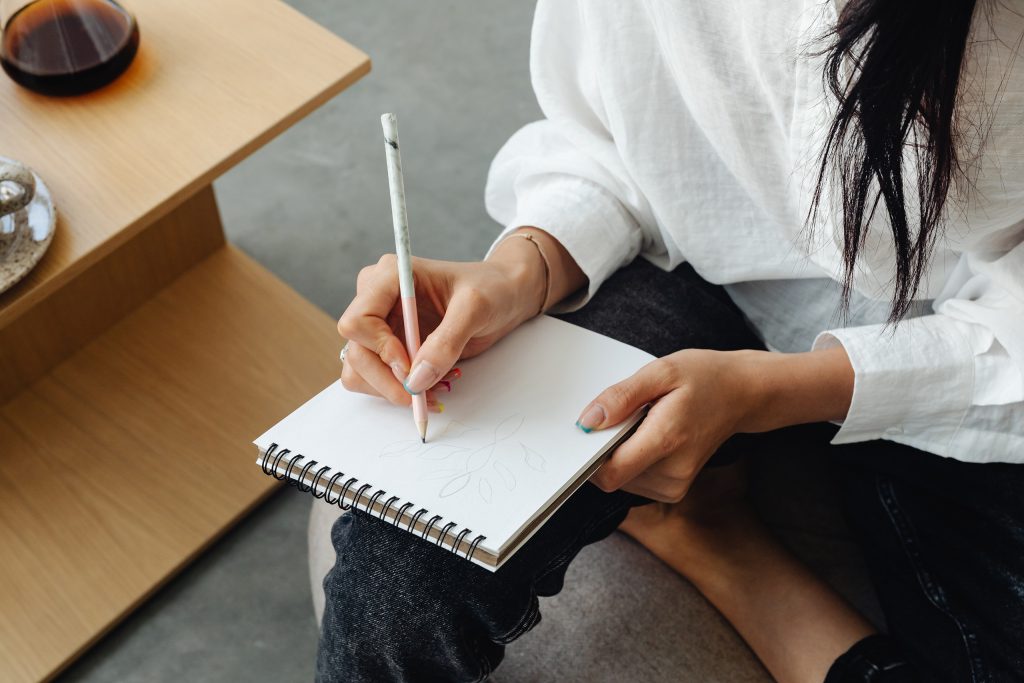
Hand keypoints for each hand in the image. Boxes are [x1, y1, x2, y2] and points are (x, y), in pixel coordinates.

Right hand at [337, 244, 544, 406]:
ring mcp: (380, 325)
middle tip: (420, 394)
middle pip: (357, 351)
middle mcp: (377, 300)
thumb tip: (415, 381)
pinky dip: (396, 391)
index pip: (358, 321)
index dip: (379, 349)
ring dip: (391, 389)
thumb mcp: (475, 308)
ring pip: (358, 370)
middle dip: (386, 380)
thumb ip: (447, 342)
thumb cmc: (490, 289)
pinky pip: (375, 378)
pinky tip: (428, 388)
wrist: (502, 295)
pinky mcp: (388, 347)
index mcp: (389, 277)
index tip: (409, 366)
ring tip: (431, 391)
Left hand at [581, 347, 854, 501]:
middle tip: (623, 416)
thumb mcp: (661, 371)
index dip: (590, 457)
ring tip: (641, 424)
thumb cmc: (704, 378)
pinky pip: (634, 481)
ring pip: (621, 480)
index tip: (588, 432)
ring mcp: (676, 485)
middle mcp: (673, 472)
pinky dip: (632, 461)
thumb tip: (588, 422)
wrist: (742, 394)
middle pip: (613, 477)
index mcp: (667, 440)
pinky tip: (647, 437)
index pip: (611, 474)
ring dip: (620, 454)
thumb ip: (622, 397)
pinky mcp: (674, 489)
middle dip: (605, 450)